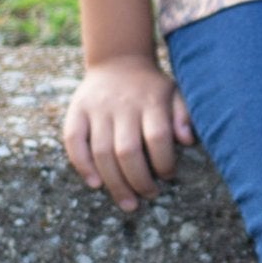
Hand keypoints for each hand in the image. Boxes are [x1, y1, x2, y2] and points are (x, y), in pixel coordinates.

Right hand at [63, 54, 194, 210]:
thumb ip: (184, 115)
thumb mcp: (175, 93)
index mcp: (151, 100)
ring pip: (101, 152)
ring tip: (128, 202)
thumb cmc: (152, 87)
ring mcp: (97, 108)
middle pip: (128, 151)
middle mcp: (123, 105)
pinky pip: (73, 141)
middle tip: (148, 196)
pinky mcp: (77, 111)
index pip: (158, 137)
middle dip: (139, 181)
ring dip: (114, 183)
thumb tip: (188, 140)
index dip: (164, 162)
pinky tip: (95, 183)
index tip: (168, 176)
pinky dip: (82, 165)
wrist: (118, 60)